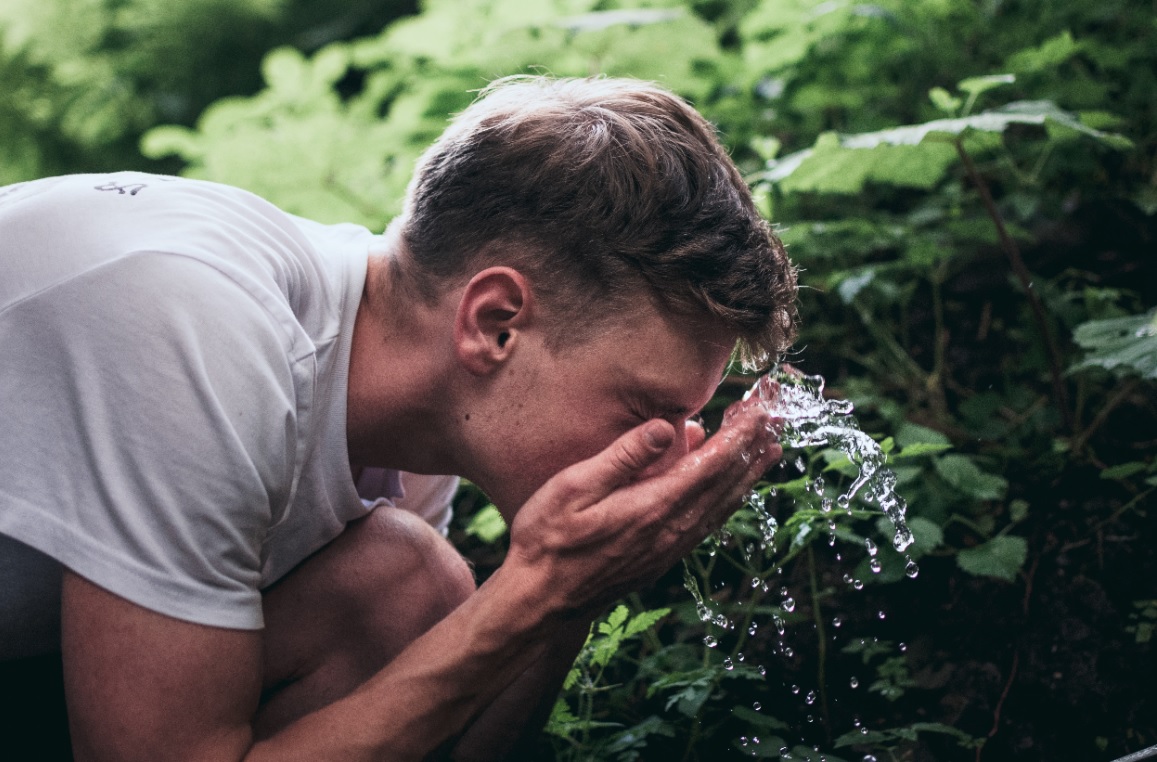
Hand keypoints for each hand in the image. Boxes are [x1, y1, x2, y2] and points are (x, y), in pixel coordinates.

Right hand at [504, 398, 781, 616]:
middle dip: (753, 446)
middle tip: (776, 416)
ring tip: (770, 448)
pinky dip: (728, 498)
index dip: (740, 433)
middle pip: (727, 482)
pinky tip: (732, 489)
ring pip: (723, 505)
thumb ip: (623, 456)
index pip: (712, 463)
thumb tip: (668, 428)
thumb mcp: (574, 487)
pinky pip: (708, 522)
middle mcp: (672, 528)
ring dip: (749, 473)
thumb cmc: (548, 538)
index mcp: (654, 505)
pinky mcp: (663, 558)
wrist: (540, 600)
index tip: (761, 408)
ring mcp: (670, 547)